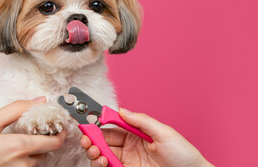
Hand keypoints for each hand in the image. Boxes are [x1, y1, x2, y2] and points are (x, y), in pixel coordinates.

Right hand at [0, 97, 65, 166]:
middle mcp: (21, 164)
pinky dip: (24, 159)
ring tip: (22, 137)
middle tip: (40, 128)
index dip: (60, 134)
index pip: (54, 143)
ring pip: (35, 162)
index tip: (58, 126)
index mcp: (19, 147)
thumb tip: (39, 100)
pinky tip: (11, 150)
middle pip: (46, 153)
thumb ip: (17, 109)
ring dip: (35, 150)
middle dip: (47, 141)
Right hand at [81, 108, 212, 166]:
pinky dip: (100, 163)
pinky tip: (101, 161)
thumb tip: (121, 111)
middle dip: (92, 138)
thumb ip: (142, 121)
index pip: (114, 126)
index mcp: (137, 134)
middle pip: (104, 140)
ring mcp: (128, 160)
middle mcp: (130, 146)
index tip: (90, 122)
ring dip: (94, 151)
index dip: (100, 123)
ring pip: (103, 154)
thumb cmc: (184, 155)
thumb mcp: (164, 133)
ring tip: (94, 151)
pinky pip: (109, 166)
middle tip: (87, 139)